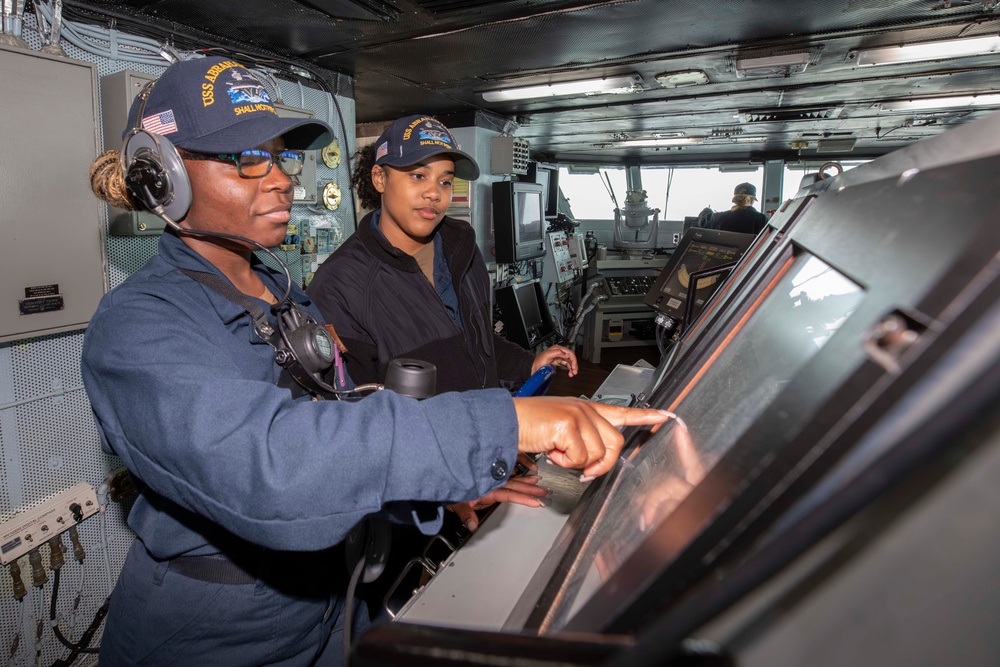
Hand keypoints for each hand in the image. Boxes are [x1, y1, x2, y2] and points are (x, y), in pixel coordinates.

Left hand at [447, 472, 547, 531]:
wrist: (440, 479)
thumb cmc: (446, 492)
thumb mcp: (454, 503)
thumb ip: (464, 514)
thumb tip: (473, 525)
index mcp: (485, 489)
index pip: (508, 493)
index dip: (523, 496)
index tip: (536, 500)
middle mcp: (488, 483)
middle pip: (513, 484)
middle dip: (529, 488)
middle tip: (545, 490)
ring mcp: (487, 481)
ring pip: (510, 479)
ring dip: (524, 481)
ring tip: (537, 481)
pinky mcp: (485, 481)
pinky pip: (503, 477)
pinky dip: (513, 476)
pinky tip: (520, 475)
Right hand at [513, 397, 672, 478]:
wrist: (505, 422)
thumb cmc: (527, 426)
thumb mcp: (560, 431)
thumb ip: (582, 440)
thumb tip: (592, 463)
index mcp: (586, 409)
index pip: (622, 412)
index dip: (646, 416)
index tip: (666, 416)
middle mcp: (586, 409)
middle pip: (615, 443)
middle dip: (601, 464)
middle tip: (584, 470)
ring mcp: (579, 415)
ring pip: (597, 454)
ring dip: (577, 463)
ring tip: (558, 453)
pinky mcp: (569, 425)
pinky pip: (580, 458)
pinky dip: (565, 462)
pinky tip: (552, 450)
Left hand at [532, 345, 577, 376]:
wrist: (533, 368)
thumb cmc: (538, 362)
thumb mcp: (547, 355)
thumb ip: (557, 353)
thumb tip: (566, 354)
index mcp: (557, 349)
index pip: (569, 352)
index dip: (573, 360)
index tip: (573, 367)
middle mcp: (558, 352)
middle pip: (570, 357)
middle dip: (574, 364)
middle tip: (575, 371)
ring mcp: (558, 357)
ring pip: (569, 362)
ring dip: (572, 368)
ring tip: (572, 374)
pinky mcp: (557, 362)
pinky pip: (565, 364)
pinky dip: (569, 369)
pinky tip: (569, 373)